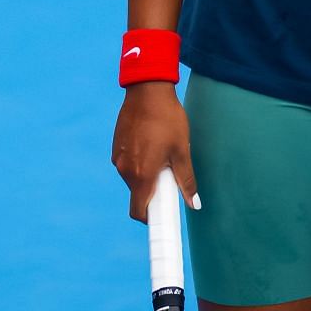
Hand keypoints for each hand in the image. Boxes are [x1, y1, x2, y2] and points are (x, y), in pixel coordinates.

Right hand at [111, 81, 199, 222]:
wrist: (147, 90)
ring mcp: (118, 157)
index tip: (163, 220)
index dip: (151, 220)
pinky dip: (139, 161)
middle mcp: (125, 170)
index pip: (139, 212)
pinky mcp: (116, 146)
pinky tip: (151, 142)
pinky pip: (128, 163)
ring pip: (134, 177)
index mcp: (141, 175)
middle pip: (139, 194)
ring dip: (147, 173)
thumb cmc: (167, 119)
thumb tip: (194, 203)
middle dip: (154, 190)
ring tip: (162, 151)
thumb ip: (186, 180)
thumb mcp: (182, 151)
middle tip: (170, 173)